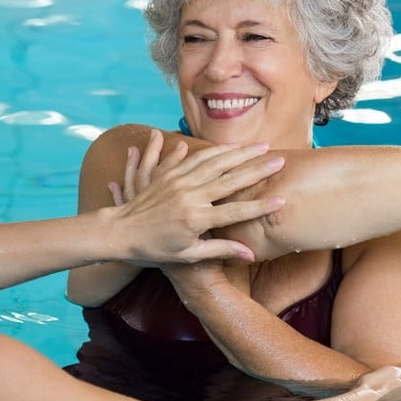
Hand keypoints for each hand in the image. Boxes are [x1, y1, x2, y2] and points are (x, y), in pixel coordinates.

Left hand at [108, 129, 285, 264]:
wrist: (118, 233)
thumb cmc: (154, 250)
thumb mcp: (188, 255)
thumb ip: (220, 250)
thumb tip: (250, 253)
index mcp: (196, 219)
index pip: (236, 211)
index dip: (261, 205)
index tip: (282, 198)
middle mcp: (189, 196)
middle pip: (230, 178)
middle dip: (257, 168)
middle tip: (279, 158)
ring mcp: (177, 182)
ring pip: (214, 162)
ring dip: (238, 153)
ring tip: (259, 146)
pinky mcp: (167, 174)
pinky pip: (192, 157)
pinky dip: (211, 150)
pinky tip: (227, 145)